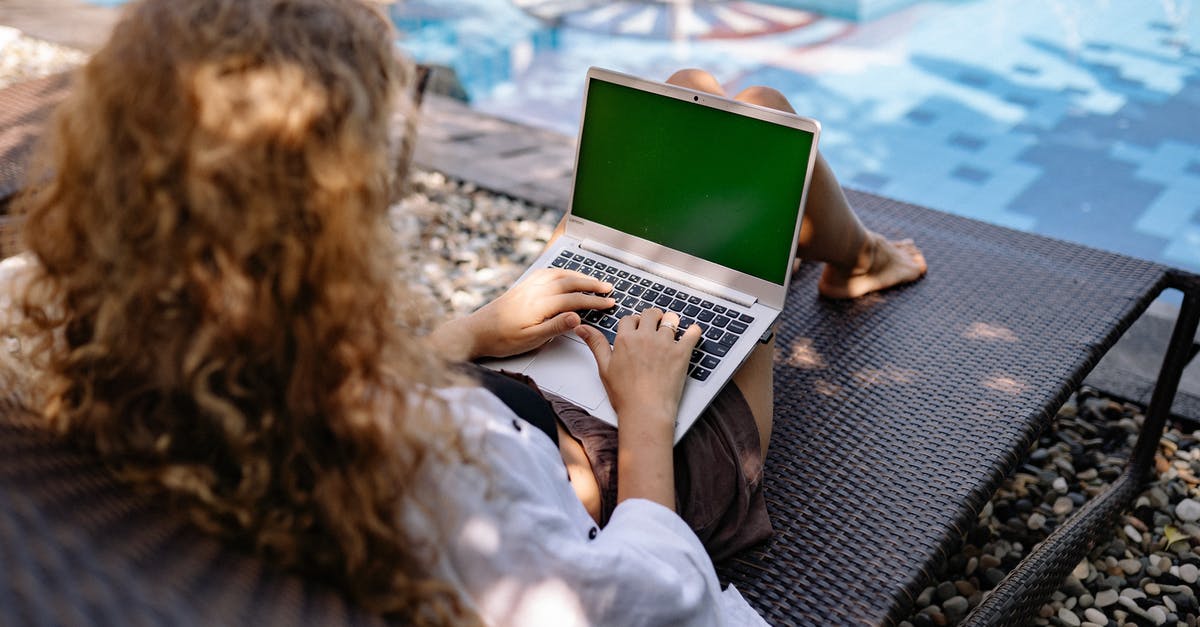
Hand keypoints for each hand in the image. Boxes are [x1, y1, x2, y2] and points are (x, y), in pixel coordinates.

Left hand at [435, 268, 614, 359]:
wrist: (476, 332)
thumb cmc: (502, 339)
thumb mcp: (531, 340)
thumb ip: (556, 327)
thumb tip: (577, 317)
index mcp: (540, 305)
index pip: (574, 299)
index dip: (594, 301)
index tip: (609, 303)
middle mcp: (535, 290)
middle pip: (570, 282)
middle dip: (591, 284)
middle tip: (608, 288)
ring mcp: (528, 286)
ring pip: (559, 274)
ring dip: (579, 276)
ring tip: (593, 281)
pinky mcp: (522, 286)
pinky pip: (547, 272)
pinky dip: (562, 271)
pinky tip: (566, 275)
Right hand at [577, 308, 701, 509]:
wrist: (646, 411)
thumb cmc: (625, 395)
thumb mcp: (604, 368)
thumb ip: (595, 344)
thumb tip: (581, 327)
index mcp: (625, 339)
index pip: (629, 318)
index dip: (633, 323)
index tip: (637, 329)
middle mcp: (645, 337)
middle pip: (651, 313)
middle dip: (652, 318)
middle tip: (654, 327)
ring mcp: (665, 343)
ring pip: (671, 319)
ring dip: (671, 323)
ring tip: (671, 331)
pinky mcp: (682, 353)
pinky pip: (693, 333)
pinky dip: (694, 331)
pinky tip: (692, 333)